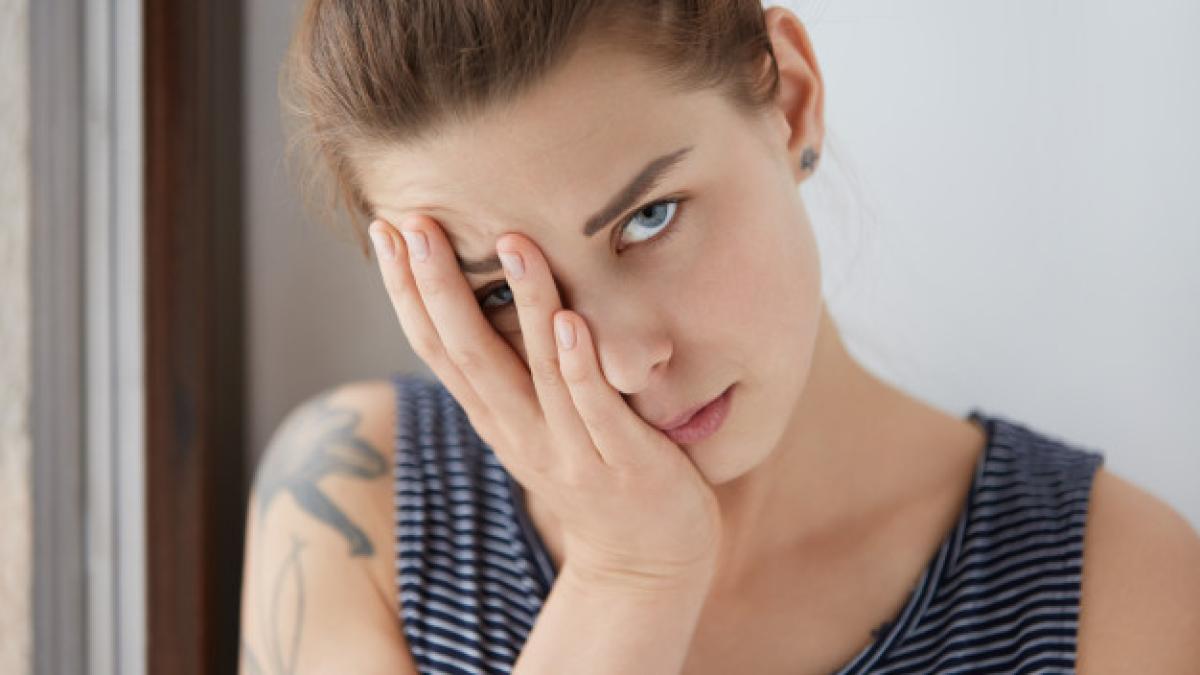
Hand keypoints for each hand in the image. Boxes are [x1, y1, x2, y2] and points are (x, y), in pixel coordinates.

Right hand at [368, 214, 722, 587]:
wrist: (644, 563)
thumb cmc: (594, 473)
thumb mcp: (538, 421)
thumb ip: (514, 370)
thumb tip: (486, 299)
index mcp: (495, 416)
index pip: (437, 346)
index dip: (407, 290)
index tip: (385, 230)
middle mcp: (519, 431)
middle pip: (467, 352)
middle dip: (438, 286)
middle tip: (416, 223)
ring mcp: (569, 450)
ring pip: (536, 369)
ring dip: (524, 303)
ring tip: (512, 241)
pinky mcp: (620, 464)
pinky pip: (594, 409)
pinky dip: (578, 366)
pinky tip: (568, 321)